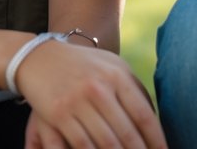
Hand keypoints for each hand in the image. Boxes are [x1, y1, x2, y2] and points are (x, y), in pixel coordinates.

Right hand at [17, 40, 165, 148]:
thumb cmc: (85, 66)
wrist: (41, 57)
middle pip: (126, 133)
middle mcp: (99, 88)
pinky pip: (82, 144)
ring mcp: (77, 101)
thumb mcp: (113, 67)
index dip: (156, 139)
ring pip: (106, 143)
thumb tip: (155, 119)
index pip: (143, 114)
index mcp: (117, 76)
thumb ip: (135, 89)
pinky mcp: (58, 114)